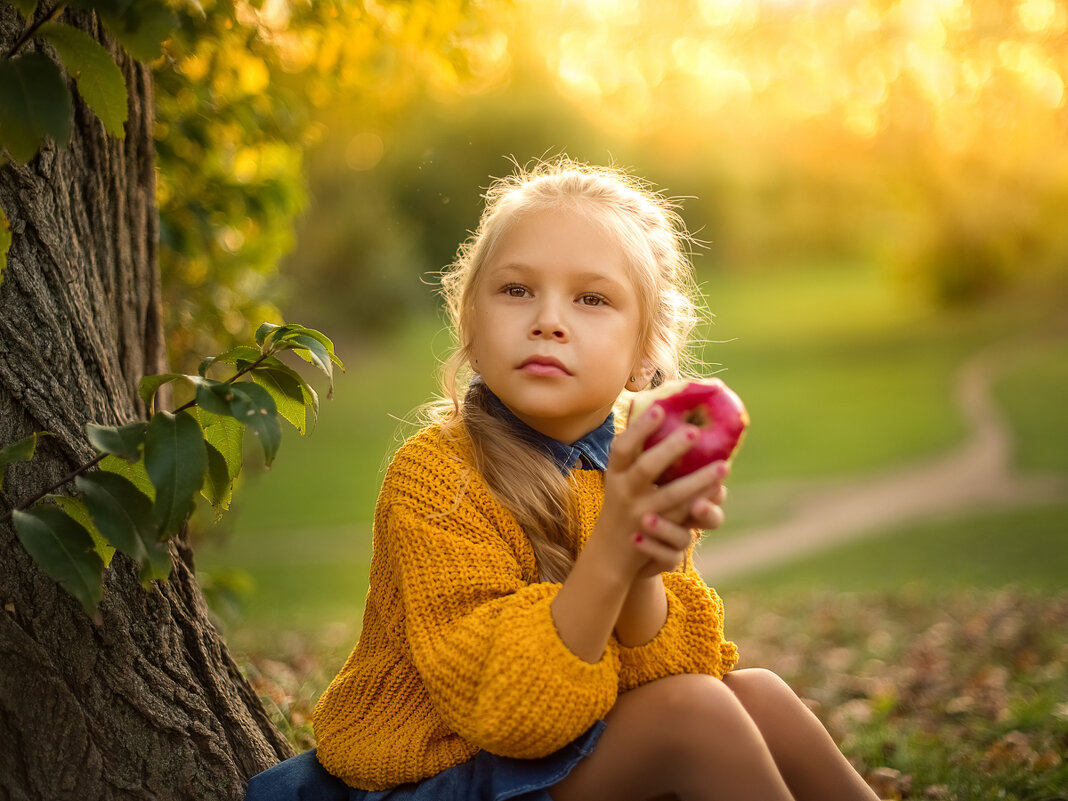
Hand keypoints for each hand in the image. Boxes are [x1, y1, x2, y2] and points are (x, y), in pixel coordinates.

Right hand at [590, 405, 726, 580]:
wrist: (610, 554)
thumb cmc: (623, 507)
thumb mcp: (621, 481)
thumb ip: (638, 457)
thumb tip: (666, 416)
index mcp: (615, 474)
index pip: (621, 447)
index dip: (638, 428)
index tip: (659, 409)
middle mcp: (623, 493)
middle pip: (646, 468)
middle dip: (670, 449)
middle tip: (694, 432)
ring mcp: (639, 514)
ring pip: (671, 496)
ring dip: (699, 480)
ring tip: (723, 466)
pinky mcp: (655, 534)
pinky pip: (682, 517)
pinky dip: (701, 503)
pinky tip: (718, 490)